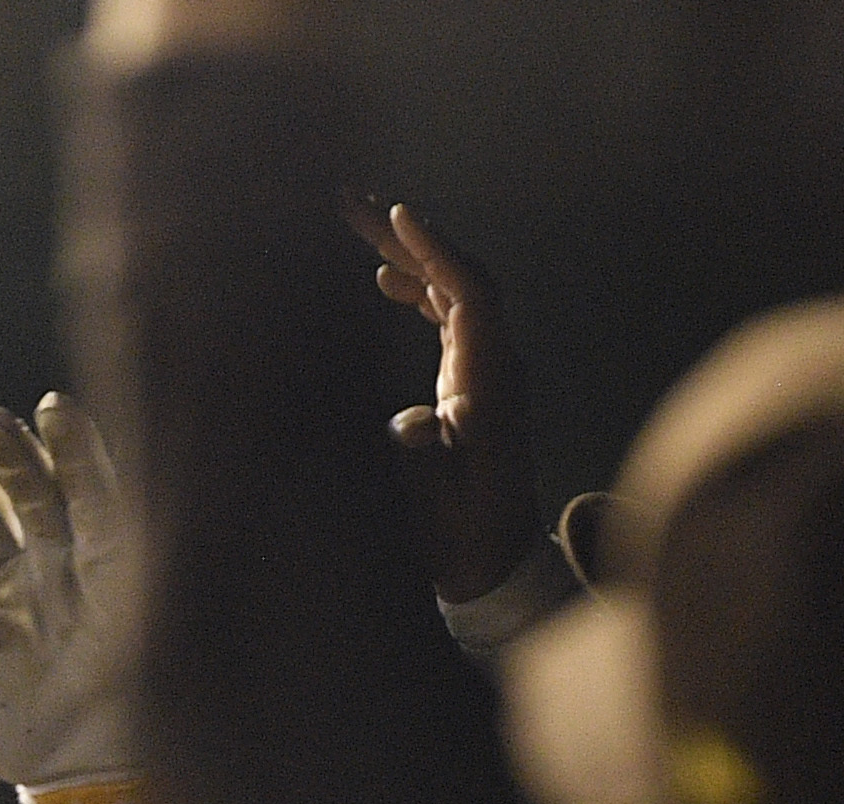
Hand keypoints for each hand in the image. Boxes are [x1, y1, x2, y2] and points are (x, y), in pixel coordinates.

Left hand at [0, 395, 141, 792]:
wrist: (80, 778)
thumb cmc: (18, 736)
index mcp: (1, 587)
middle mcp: (48, 568)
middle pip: (28, 493)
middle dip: (8, 455)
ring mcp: (93, 572)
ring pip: (79, 496)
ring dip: (66, 453)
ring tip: (48, 410)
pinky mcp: (135, 585)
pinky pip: (127, 525)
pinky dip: (118, 486)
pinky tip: (106, 452)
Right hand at [346, 196, 544, 606]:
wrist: (492, 562)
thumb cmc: (461, 538)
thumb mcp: (439, 508)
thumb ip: (425, 464)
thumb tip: (410, 422)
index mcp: (489, 383)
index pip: (470, 294)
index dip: (435, 251)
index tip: (396, 214)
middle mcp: (493, 364)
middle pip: (458, 277)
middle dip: (408, 237)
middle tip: (350, 200)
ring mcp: (484, 370)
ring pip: (451, 292)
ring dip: (408, 256)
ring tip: (356, 225)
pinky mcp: (470, 382)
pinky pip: (448, 317)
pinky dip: (417, 290)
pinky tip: (384, 282)